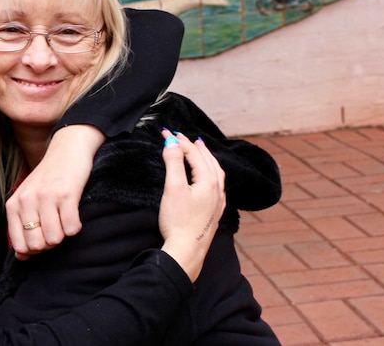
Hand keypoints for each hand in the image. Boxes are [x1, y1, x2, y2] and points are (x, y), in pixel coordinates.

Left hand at [6, 125, 103, 259]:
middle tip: (55, 228)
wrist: (67, 150)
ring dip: (63, 235)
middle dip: (49, 244)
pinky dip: (75, 227)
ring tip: (64, 220)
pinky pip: (71, 228)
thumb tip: (22, 258)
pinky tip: (74, 215)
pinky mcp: (66, 194)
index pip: (19, 245)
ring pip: (54, 239)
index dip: (34, 250)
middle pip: (37, 245)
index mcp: (14, 204)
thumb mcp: (28, 200)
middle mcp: (27, 201)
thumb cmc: (48, 179)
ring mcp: (46, 197)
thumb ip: (22, 227)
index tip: (42, 238)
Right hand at [157, 130, 225, 282]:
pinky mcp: (214, 211)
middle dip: (194, 146)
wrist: (186, 251)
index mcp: (209, 181)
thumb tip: (172, 142)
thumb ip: (173, 163)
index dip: (179, 141)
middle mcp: (217, 190)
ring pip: (216, 172)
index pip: (194, 154)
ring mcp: (218, 201)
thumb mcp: (173, 188)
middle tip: (182, 136)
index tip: (165, 132)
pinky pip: (217, 184)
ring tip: (200, 148)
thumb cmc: (178, 221)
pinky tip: (207, 176)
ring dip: (206, 158)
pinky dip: (211, 172)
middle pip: (208, 160)